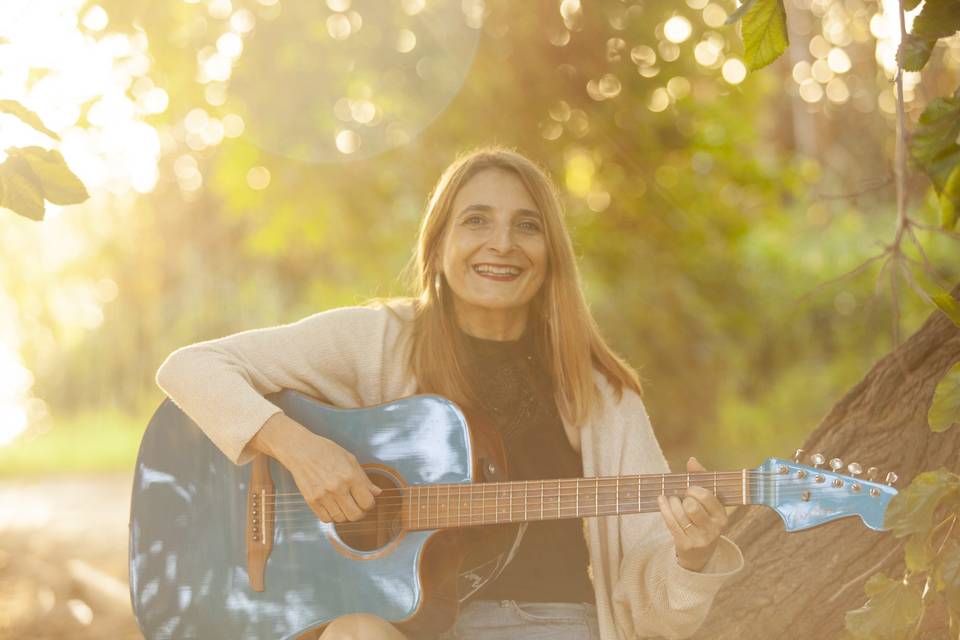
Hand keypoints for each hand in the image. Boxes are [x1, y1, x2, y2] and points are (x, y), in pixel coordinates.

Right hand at [248, 413, 380, 523]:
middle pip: (355, 515)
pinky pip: (326, 519)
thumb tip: (377, 492)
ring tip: (343, 504)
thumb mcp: (350, 459)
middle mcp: (338, 488)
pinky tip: (332, 506)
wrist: (301, 450)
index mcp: (350, 476)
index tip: (367, 500)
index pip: (367, 502)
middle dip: (360, 513)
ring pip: (341, 519)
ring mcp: (323, 496)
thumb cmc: (326, 451)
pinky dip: (331, 516)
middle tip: (357, 506)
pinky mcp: (311, 501)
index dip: (370, 504)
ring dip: (345, 515)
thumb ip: (364, 479)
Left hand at [656, 456, 728, 571]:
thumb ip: (702, 479)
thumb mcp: (709, 502)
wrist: (700, 553)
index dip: (694, 489)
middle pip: (692, 505)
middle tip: (682, 497)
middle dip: (684, 498)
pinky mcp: (685, 544)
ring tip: (673, 500)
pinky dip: (664, 508)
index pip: (706, 497)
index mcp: (722, 516)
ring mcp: (699, 539)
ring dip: (672, 503)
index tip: (690, 489)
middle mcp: (713, 529)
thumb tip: (692, 460)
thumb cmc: (704, 519)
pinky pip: (670, 522)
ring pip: (680, 513)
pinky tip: (661, 500)